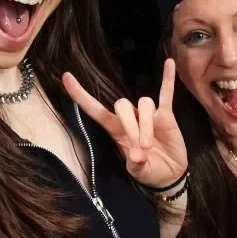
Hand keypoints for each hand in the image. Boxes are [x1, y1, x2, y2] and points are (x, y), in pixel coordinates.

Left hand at [63, 59, 186, 188]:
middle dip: (130, 125)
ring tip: (149, 145)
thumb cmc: (149, 171)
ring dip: (146, 123)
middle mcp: (129, 118)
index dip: (80, 95)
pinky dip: (167, 79)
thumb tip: (137, 156)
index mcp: (115, 130)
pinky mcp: (166, 115)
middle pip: (122, 105)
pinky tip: (169, 63)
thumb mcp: (139, 172)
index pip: (95, 109)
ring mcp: (148, 114)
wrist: (170, 174)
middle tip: (141, 148)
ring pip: (143, 103)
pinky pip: (166, 93)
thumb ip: (136, 165)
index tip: (66, 77)